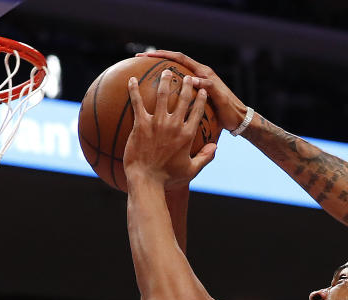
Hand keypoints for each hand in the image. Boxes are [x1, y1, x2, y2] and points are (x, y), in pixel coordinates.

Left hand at [123, 70, 216, 189]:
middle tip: (185, 77)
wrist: (147, 180)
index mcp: (187, 135)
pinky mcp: (141, 124)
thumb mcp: (191, 170)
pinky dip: (134, 90)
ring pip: (162, 96)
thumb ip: (205, 157)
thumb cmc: (168, 177)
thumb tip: (215, 147)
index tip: (202, 90)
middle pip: (182, 100)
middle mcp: (174, 125)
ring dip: (164, 82)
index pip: (197, 112)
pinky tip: (132, 79)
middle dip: (185, 86)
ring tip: (165, 72)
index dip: (201, 99)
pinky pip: (137, 103)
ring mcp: (157, 123)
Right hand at [138, 50, 248, 131]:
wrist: (240, 121)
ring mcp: (198, 84)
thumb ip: (209, 87)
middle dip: (158, 59)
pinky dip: (168, 87)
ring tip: (144, 73)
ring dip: (162, 72)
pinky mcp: (197, 94)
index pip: (181, 58)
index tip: (148, 55)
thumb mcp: (220, 99)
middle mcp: (200, 76)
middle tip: (140, 59)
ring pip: (176, 74)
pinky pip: (180, 87)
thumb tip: (192, 80)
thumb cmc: (231, 111)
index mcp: (204, 73)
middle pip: (176, 62)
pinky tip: (157, 95)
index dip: (164, 55)